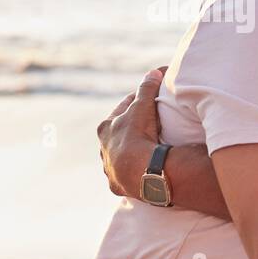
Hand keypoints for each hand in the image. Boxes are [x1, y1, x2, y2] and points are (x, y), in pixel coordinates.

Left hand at [97, 67, 167, 198]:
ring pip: (120, 157)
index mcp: (105, 128)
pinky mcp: (117, 186)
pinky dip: (134, 173)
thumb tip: (154, 72)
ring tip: (148, 151)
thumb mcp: (143, 107)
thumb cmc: (138, 136)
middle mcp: (103, 150)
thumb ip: (147, 89)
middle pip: (119, 135)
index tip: (149, 100)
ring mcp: (109, 169)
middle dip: (132, 130)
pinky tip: (144, 172)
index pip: (122, 111)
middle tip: (150, 126)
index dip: (137, 103)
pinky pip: (126, 178)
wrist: (141, 172)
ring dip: (131, 154)